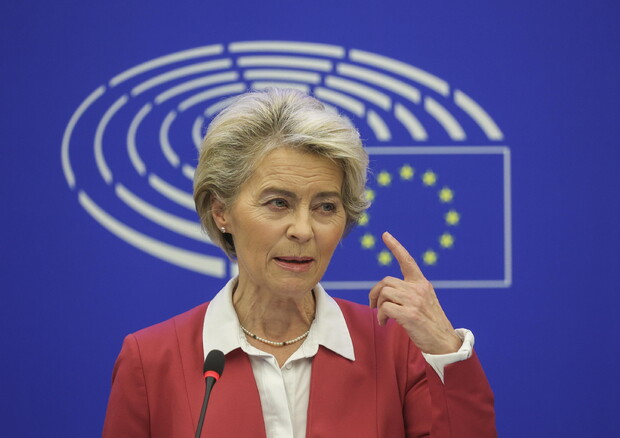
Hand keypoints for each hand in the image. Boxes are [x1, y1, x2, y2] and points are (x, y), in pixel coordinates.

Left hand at [369, 232, 461, 354]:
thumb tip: (386, 291)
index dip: (395, 247)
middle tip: (373, 306)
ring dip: (377, 306)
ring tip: (382, 318)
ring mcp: (415, 301)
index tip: (385, 235)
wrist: (444, 342)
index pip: (408, 261)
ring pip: (384, 293)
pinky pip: (385, 308)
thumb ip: (409, 292)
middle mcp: (419, 289)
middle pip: (386, 281)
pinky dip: (380, 316)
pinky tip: (384, 323)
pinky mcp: (410, 314)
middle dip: (375, 293)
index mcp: (422, 283)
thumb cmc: (430, 323)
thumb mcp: (423, 301)